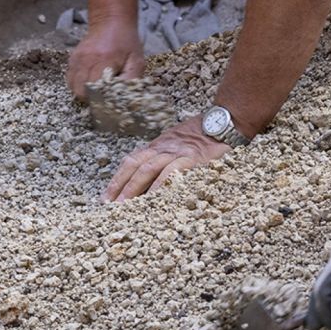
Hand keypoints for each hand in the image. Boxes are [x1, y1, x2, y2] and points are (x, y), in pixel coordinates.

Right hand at [69, 24, 145, 100]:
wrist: (111, 22)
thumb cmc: (126, 43)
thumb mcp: (136, 61)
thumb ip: (131, 80)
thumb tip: (123, 98)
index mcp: (104, 61)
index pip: (94, 89)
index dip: (100, 101)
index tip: (107, 105)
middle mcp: (86, 60)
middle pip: (80, 90)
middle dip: (90, 99)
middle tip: (101, 99)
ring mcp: (77, 59)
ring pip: (72, 86)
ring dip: (82, 93)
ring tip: (95, 92)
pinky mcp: (72, 59)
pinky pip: (70, 78)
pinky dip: (78, 84)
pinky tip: (89, 83)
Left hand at [103, 115, 227, 201]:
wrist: (224, 123)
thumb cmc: (203, 137)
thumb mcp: (178, 145)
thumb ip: (165, 160)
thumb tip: (151, 183)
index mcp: (157, 147)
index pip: (131, 162)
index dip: (116, 179)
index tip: (105, 198)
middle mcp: (162, 148)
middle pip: (134, 166)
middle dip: (119, 186)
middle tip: (107, 206)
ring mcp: (176, 152)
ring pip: (147, 169)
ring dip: (133, 188)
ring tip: (124, 206)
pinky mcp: (192, 158)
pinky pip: (171, 172)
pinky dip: (160, 185)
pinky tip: (153, 199)